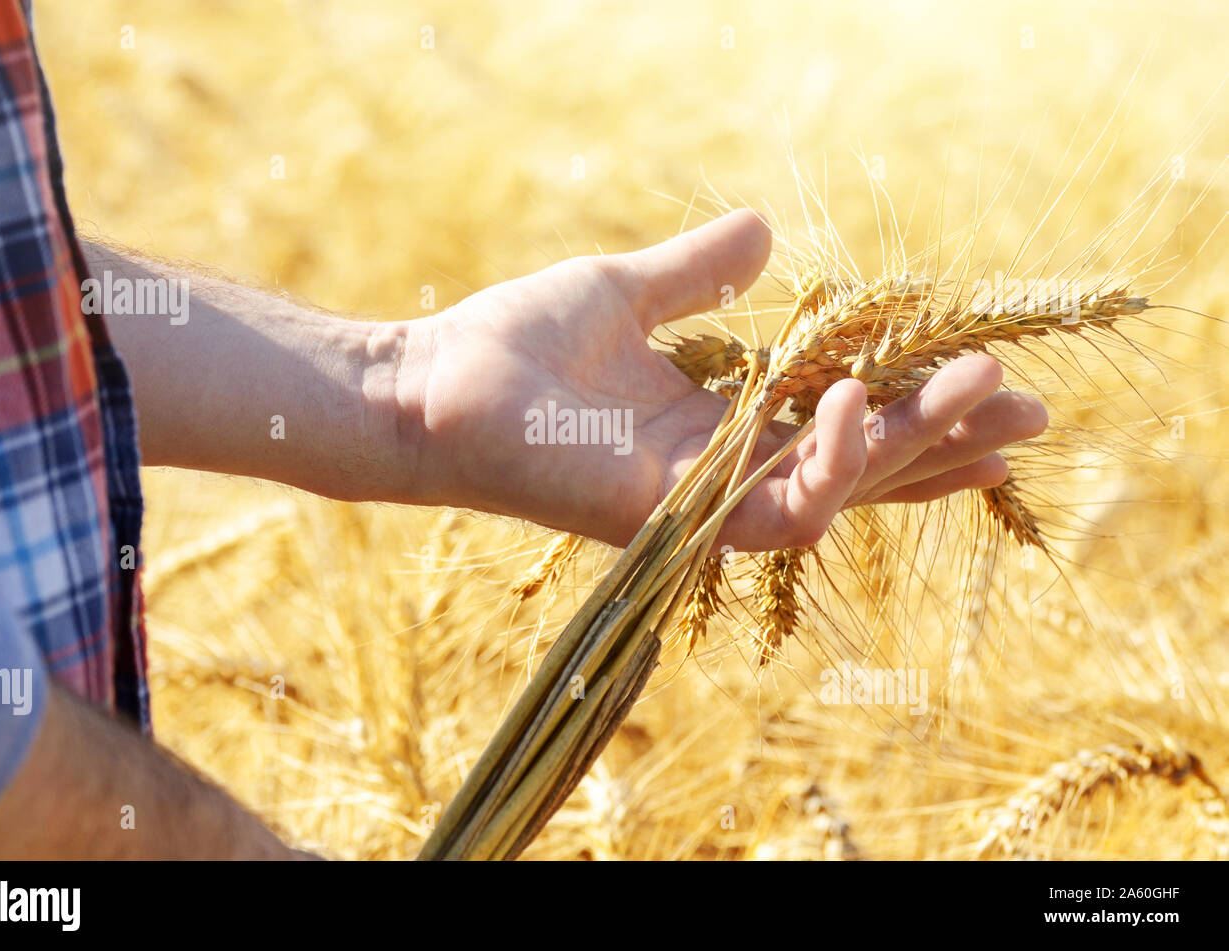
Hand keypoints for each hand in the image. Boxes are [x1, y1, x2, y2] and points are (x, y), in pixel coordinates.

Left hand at [398, 210, 1047, 549]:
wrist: (430, 384)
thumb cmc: (516, 346)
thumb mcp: (625, 291)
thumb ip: (697, 273)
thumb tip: (766, 232)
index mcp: (719, 426)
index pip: (839, 428)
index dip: (918, 414)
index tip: (992, 383)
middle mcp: (720, 474)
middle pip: (860, 469)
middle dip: (946, 440)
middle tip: (1026, 405)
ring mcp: (698, 503)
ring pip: (839, 495)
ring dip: (910, 446)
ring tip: (972, 384)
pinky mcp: (670, 515)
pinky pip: (774, 510)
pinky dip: (826, 462)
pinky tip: (855, 398)